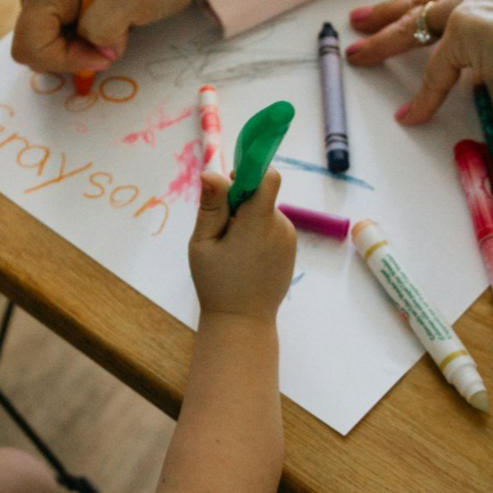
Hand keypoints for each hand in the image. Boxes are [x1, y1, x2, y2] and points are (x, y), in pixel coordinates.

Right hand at [13, 0, 199, 72]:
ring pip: (42, 46)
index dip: (68, 59)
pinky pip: (50, 39)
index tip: (107, 51)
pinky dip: (77, 42)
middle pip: (32, 47)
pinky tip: (100, 22)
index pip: (32, 43)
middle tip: (112, 36)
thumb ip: (108, 20)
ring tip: (111, 23)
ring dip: (79, 47)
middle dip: (74, 53)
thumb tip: (92, 48)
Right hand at [188, 168, 296, 321]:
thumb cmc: (217, 284)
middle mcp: (280, 227)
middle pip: (262, 194)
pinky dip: (256, 232)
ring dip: (247, 219)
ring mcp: (288, 238)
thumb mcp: (203, 243)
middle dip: (240, 201)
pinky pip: (271, 226)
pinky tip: (243, 256)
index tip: (231, 182)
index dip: (250, 171)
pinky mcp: (290, 248)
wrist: (243, 321)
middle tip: (220, 229)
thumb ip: (211, 206)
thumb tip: (212, 172)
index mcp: (259, 223)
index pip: (267, 178)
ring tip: (231, 249)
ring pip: (265, 210)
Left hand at [347, 0, 492, 122]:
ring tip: (359, 57)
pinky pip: (435, 71)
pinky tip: (412, 114)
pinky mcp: (465, 31)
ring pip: (418, 26)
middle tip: (361, 21)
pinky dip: (423, 97)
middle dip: (390, 12)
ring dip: (383, 43)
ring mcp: (475, 0)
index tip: (408, 1)